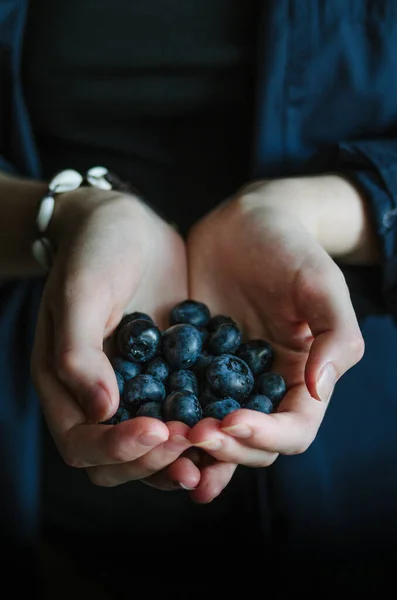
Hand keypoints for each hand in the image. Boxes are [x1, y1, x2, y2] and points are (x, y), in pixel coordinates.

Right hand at [31, 187, 199, 489]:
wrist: (128, 225)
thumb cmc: (95, 251)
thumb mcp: (82, 292)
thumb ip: (80, 352)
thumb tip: (101, 411)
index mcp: (65, 386)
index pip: (83, 444)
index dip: (117, 448)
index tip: (155, 429)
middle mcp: (99, 398)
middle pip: (120, 459)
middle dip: (155, 460)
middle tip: (190, 444)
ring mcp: (137, 390)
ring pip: (156, 448)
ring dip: (183, 456)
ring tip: (215, 448)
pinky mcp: (169, 377)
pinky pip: (185, 415)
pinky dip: (204, 428)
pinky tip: (232, 423)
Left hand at [186, 179, 364, 469]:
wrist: (244, 221)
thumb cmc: (290, 247)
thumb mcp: (321, 283)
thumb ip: (335, 336)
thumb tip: (317, 390)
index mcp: (301, 378)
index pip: (294, 429)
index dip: (266, 436)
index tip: (231, 421)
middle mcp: (263, 388)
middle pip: (250, 443)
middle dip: (224, 447)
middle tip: (193, 433)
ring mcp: (224, 380)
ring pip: (213, 433)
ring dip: (193, 448)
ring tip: (168, 443)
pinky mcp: (190, 365)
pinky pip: (178, 399)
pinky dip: (165, 418)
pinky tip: (143, 420)